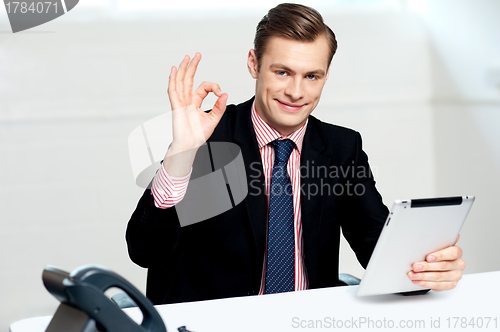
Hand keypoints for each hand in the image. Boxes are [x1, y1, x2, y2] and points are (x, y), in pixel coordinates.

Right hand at [163, 53, 227, 175]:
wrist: (190, 145)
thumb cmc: (198, 135)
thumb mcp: (213, 119)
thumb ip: (219, 107)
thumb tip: (225, 94)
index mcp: (195, 102)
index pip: (204, 87)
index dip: (213, 86)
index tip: (220, 92)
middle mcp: (187, 100)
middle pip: (189, 79)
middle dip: (193, 66)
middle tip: (197, 55)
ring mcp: (180, 102)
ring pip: (181, 82)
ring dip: (184, 69)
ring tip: (187, 58)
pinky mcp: (176, 106)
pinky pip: (173, 91)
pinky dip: (173, 80)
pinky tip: (174, 70)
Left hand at [408, 235, 464, 290]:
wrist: (440, 266)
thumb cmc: (437, 253)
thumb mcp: (437, 246)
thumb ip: (438, 240)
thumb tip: (445, 230)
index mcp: (457, 252)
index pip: (452, 253)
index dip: (440, 255)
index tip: (428, 257)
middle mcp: (458, 264)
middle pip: (443, 266)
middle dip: (426, 266)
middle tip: (415, 266)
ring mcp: (456, 275)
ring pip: (439, 276)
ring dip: (423, 276)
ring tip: (412, 274)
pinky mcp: (451, 284)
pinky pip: (438, 285)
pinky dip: (425, 283)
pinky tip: (417, 281)